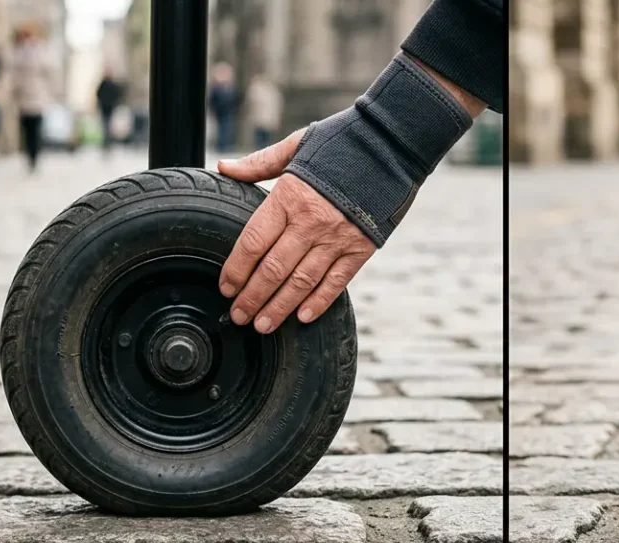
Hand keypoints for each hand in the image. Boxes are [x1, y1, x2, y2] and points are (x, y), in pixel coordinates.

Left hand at [216, 129, 376, 332]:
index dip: (236, 270)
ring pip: (302, 282)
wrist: (393, 146)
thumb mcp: (298, 145)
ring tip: (263, 325)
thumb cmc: (343, 142)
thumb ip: (260, 163)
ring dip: (279, 307)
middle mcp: (312, 222)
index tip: (226, 287)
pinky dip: (319, 301)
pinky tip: (303, 317)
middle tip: (238, 316)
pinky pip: (336, 282)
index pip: (253, 243)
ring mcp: (338, 238)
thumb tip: (224, 167)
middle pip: (273, 270)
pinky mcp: (362, 248)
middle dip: (252, 297)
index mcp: (290, 197)